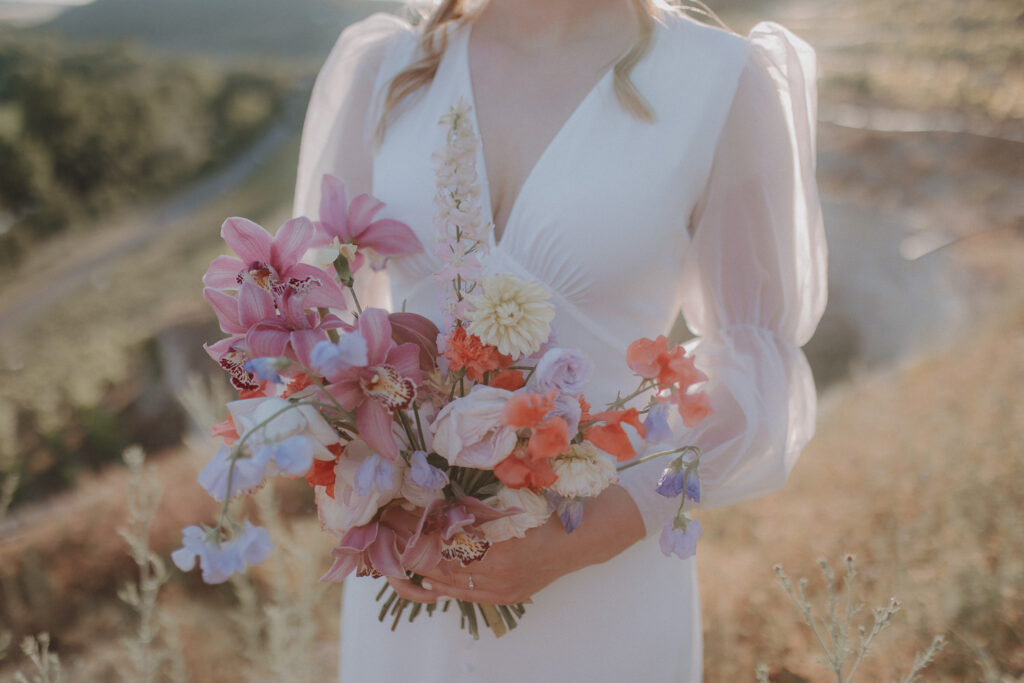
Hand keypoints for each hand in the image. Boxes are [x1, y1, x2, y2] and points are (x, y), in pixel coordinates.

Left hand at [387, 484, 644, 604]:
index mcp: (501, 551)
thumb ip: (479, 511)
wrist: (584, 538)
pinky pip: (471, 595)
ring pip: (455, 585)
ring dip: (428, 569)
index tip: (402, 515)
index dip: (423, 531)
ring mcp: (505, 590)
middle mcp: (500, 577)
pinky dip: (449, 587)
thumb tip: (441, 507)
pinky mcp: (509, 596)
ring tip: (406, 552)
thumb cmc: (552, 510)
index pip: (448, 546)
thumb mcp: (513, 503)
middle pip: (446, 568)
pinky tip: (431, 580)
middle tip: (396, 531)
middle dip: (418, 549)